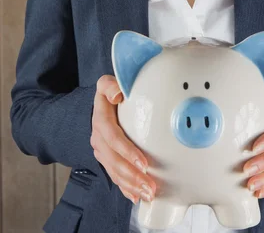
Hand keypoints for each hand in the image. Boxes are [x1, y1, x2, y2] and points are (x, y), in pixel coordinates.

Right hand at [90, 75, 156, 204]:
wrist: (97, 105)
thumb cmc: (109, 94)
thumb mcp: (106, 84)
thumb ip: (110, 85)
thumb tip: (117, 93)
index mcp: (101, 120)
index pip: (113, 138)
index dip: (127, 151)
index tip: (144, 162)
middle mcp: (99, 138)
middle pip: (114, 161)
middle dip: (132, 176)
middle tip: (150, 186)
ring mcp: (101, 151)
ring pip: (114, 172)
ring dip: (131, 185)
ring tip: (147, 194)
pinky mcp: (106, 159)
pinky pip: (114, 176)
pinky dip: (125, 188)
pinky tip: (135, 197)